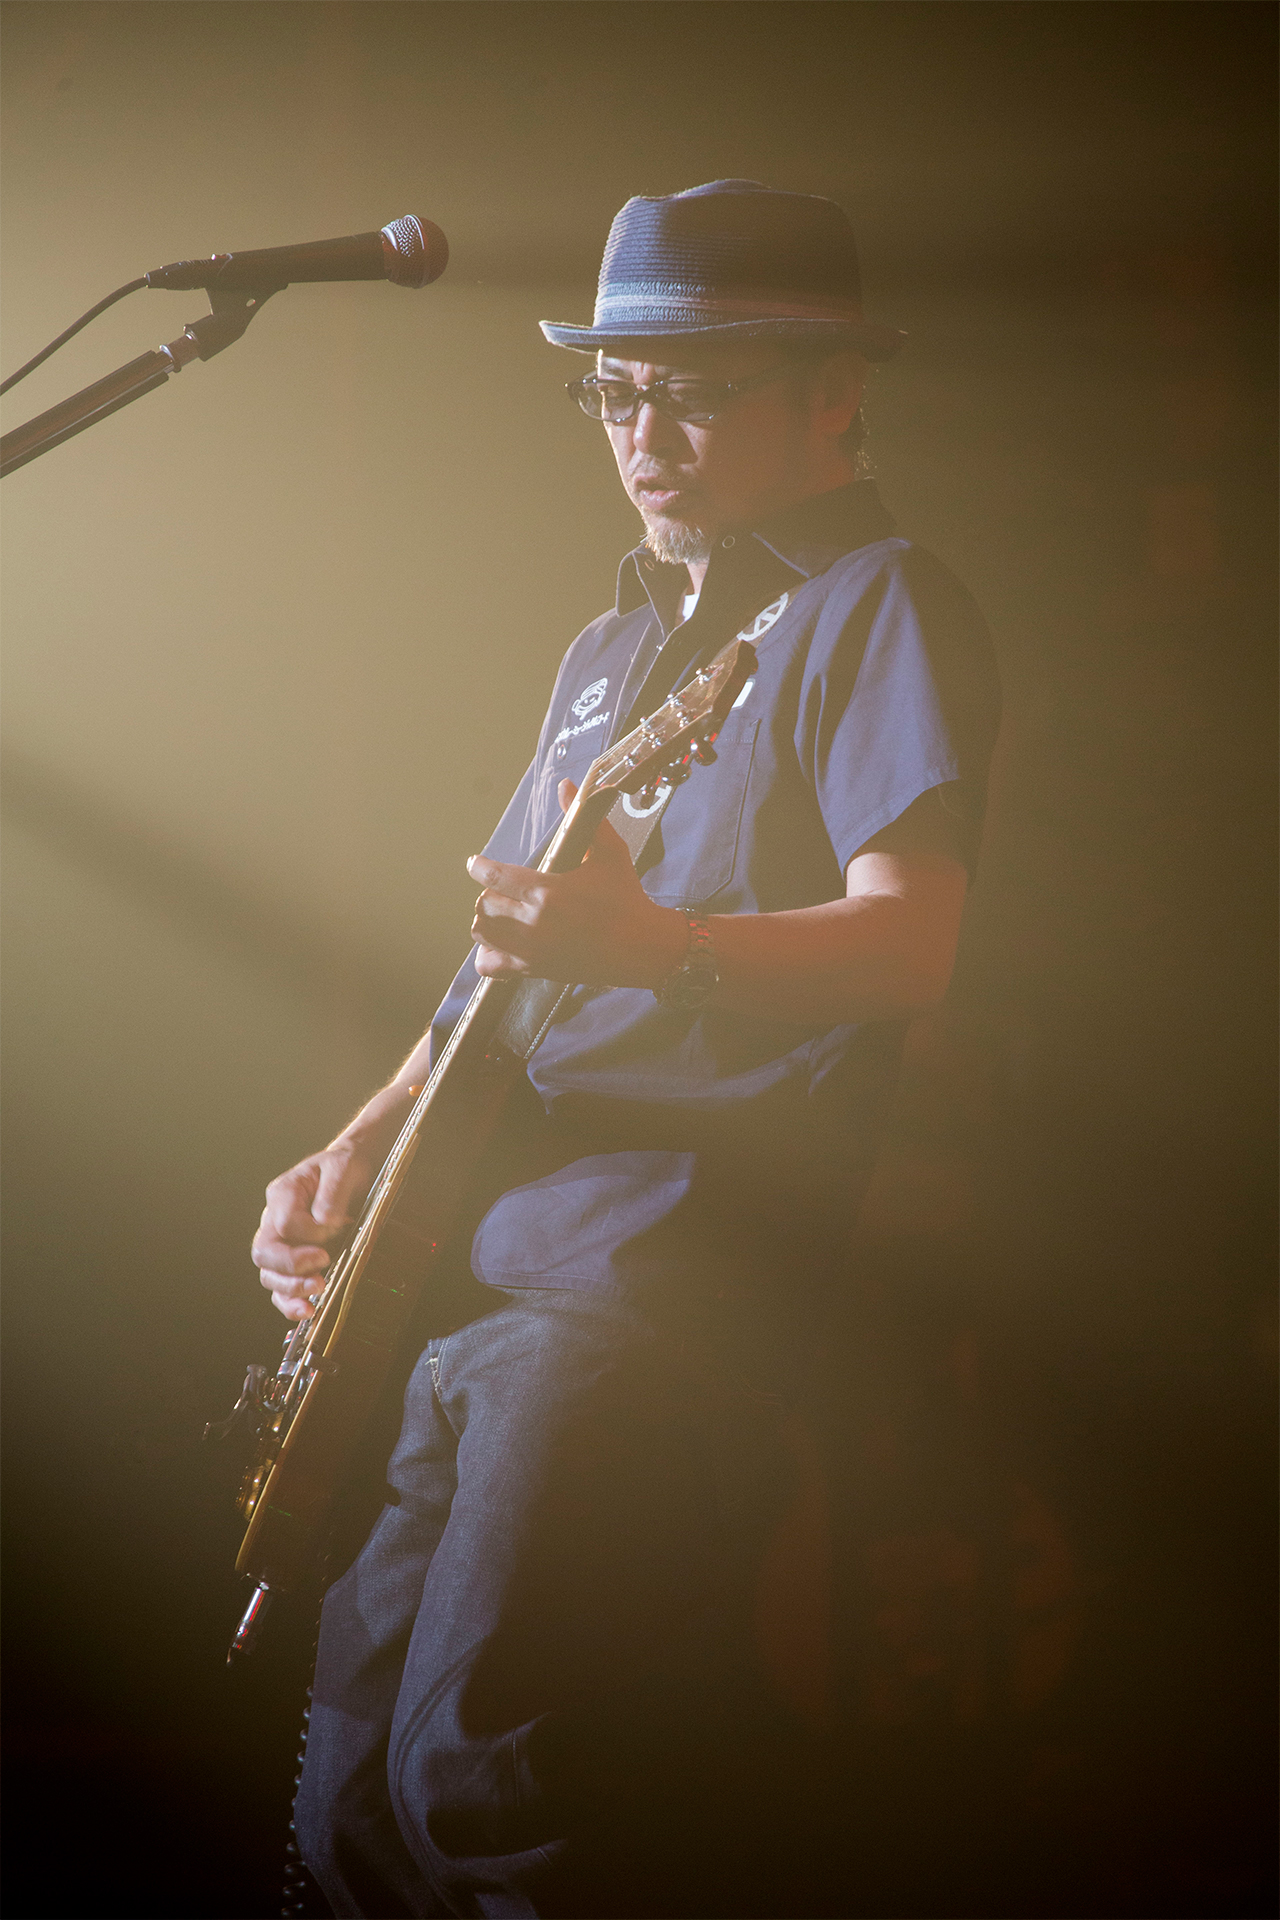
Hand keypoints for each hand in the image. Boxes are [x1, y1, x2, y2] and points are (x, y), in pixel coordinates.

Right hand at [252, 1135, 377, 1320]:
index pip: (285, 1222)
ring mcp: (281, 1242)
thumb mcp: (343, 1168)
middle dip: (291, 1268)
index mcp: (283, 1193)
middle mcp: (274, 1219)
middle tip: (321, 1270)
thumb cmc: (345, 1167)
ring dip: (291, 1289)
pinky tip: (308, 1309)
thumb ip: (332, 1194)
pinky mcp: (293, 1260)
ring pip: (268, 1275)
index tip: (337, 1227)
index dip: (310, 1232)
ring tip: (317, 1292)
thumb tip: (324, 1223)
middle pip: (264, 1253)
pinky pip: (280, 1288)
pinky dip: (290, 1302)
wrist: (352, 1172)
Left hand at [467, 780, 685, 986]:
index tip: (476, 863)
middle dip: (489, 892)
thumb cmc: (626, 898)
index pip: (494, 876)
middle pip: (484, 903)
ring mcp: (532, 950)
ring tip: (502, 910)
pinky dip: (487, 954)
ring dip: (487, 918)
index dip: (479, 866)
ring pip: (482, 931)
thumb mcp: (609, 852)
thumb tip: (565, 786)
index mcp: (548, 891)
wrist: (641, 947)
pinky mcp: (534, 969)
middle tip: (502, 888)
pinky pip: (490, 965)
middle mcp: (535, 923)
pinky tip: (501, 942)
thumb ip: (583, 818)